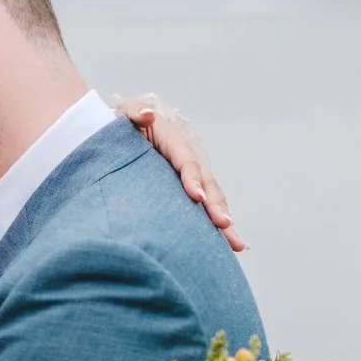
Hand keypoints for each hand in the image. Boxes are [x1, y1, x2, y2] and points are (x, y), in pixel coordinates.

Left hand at [114, 95, 246, 251]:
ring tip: (236, 245)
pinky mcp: (186, 191)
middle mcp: (189, 160)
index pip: (186, 162)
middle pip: (207, 185)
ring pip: (211, 200)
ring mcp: (191, 177)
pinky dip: (215, 226)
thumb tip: (146, 115)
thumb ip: (135, 113)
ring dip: (223, 222)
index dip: (193, 179)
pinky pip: (204, 208)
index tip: (196, 198)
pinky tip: (226, 247)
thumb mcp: (127, 113)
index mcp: (175, 142)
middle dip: (217, 207)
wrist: (126, 129)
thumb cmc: (125, 123)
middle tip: (225, 225)